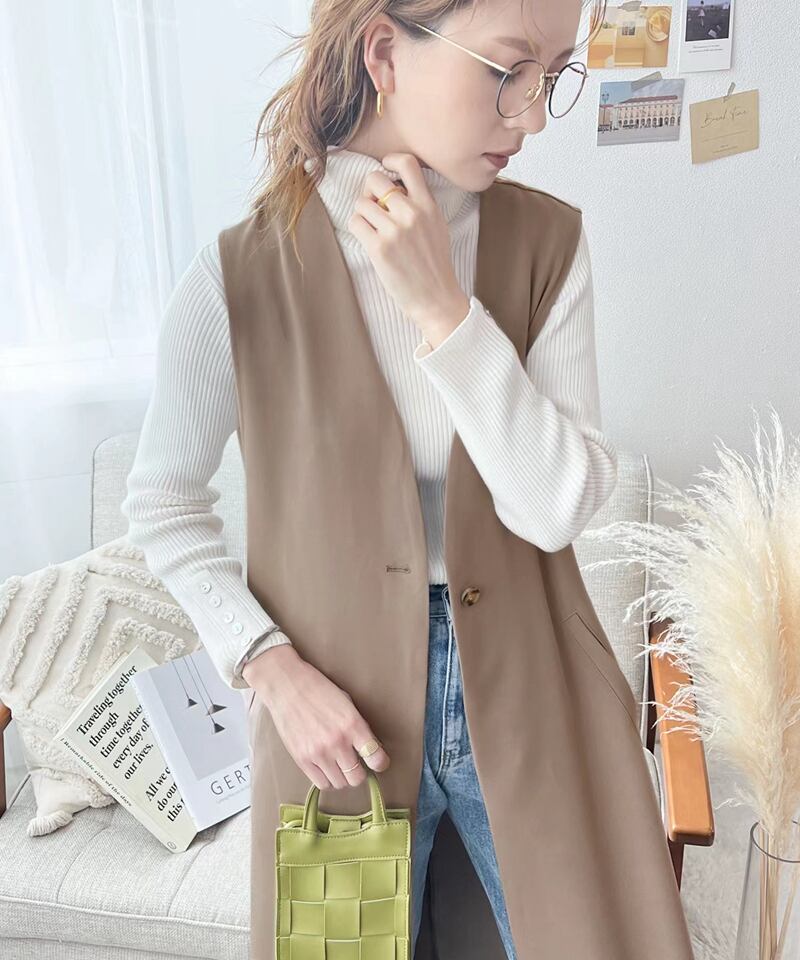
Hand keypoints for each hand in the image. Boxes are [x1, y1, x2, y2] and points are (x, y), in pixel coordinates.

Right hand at [242, 643, 390, 790]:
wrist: (287, 686)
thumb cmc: (319, 690)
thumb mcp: (347, 703)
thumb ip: (359, 726)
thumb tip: (371, 747)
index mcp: (352, 724)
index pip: (375, 757)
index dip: (380, 763)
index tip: (378, 762)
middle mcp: (337, 742)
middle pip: (357, 777)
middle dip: (359, 772)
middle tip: (355, 763)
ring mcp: (318, 753)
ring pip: (340, 784)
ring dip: (342, 776)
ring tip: (338, 764)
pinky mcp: (302, 759)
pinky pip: (321, 783)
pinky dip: (326, 779)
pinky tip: (325, 767)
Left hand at [347, 152, 469, 343]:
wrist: (436, 298)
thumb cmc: (435, 265)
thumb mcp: (437, 227)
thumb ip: (421, 205)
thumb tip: (395, 188)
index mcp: (428, 206)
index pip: (408, 164)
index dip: (391, 160)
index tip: (386, 169)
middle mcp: (412, 214)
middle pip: (375, 179)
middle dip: (369, 190)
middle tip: (373, 206)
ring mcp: (394, 231)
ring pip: (361, 203)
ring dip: (362, 213)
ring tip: (373, 228)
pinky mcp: (379, 248)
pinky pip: (355, 223)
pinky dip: (357, 228)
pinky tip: (368, 238)